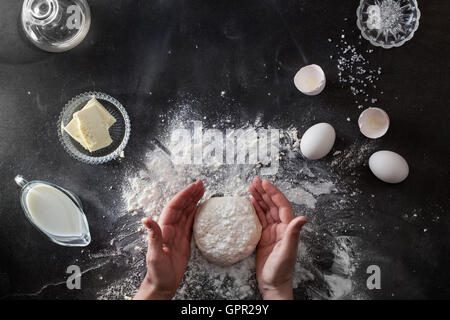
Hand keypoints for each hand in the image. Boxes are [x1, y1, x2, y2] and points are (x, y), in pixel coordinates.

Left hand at [134, 180, 203, 299]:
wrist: (162, 284)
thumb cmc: (157, 272)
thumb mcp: (154, 255)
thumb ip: (153, 236)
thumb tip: (147, 220)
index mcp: (164, 229)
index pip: (175, 207)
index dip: (184, 195)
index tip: (194, 186)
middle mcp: (170, 228)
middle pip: (181, 206)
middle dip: (190, 194)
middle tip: (201, 184)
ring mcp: (177, 233)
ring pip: (186, 212)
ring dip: (193, 201)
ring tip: (202, 191)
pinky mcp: (183, 240)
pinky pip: (190, 223)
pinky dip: (195, 213)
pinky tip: (200, 208)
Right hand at [249, 177, 306, 299]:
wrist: (273, 284)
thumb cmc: (281, 270)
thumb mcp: (287, 252)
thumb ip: (293, 234)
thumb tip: (303, 217)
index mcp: (287, 228)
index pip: (281, 205)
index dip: (273, 193)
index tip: (265, 183)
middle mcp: (280, 227)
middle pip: (272, 204)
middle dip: (264, 191)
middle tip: (255, 180)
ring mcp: (272, 231)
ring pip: (265, 209)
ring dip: (259, 197)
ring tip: (250, 186)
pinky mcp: (263, 236)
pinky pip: (260, 218)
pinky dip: (255, 209)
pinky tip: (251, 201)